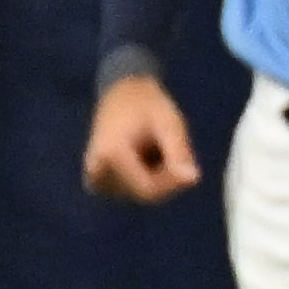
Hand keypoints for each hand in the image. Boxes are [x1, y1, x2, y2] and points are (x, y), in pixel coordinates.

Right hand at [82, 72, 202, 203]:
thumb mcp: (169, 123)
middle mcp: (96, 171)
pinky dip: (146, 178)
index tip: (188, 165)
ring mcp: (95, 179)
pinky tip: (145, 157)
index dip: (173, 184)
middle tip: (169, 149)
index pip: (148, 190)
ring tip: (154, 149)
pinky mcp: (98, 183)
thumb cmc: (148, 105)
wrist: (120, 94)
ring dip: (156, 177)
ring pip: (139, 194)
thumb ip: (179, 152)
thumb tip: (193, 179)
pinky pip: (131, 191)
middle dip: (165, 178)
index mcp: (109, 154)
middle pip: (144, 194)